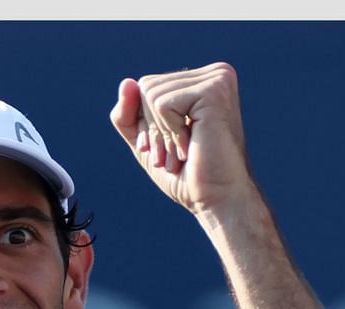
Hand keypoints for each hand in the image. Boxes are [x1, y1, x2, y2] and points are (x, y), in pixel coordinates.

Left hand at [110, 62, 258, 218]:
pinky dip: (169, 133)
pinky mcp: (214, 92)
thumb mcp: (145, 140)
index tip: (165, 149)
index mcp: (202, 81)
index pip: (146, 87)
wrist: (217, 198)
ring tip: (183, 153)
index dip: (146, 124)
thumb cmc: (186, 173)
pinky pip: (162, 105)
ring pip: (151, 95)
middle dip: (152, 129)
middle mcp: (214, 74)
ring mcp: (217, 79)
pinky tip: (190, 147)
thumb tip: (126, 82)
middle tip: (174, 155)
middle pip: (146, 87)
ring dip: (161, 134)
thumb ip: (129, 113)